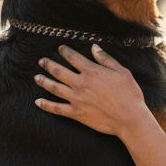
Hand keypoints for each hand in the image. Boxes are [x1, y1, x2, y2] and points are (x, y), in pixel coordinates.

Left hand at [35, 45, 151, 136]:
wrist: (129, 119)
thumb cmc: (129, 94)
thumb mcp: (122, 72)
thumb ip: (106, 59)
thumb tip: (94, 47)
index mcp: (92, 71)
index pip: (73, 57)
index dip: (65, 51)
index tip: (60, 48)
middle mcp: (80, 83)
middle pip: (59, 71)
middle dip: (48, 64)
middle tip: (41, 61)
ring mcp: (76, 99)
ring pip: (54, 88)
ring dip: (43, 81)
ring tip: (36, 77)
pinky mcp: (76, 113)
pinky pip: (56, 108)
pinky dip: (45, 105)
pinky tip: (38, 101)